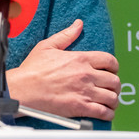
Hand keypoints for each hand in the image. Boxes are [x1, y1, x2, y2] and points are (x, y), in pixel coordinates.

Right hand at [6, 19, 120, 120]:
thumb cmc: (33, 69)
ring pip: (112, 97)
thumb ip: (66, 35)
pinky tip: (105, 112)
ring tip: (108, 101)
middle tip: (109, 87)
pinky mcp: (81, 107)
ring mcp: (85, 92)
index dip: (114, 67)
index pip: (110, 61)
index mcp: (80, 59)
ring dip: (113, 99)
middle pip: (114, 80)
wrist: (23, 90)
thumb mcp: (48, 46)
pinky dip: (108, 113)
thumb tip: (78, 24)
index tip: (111, 71)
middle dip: (114, 84)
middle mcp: (86, 75)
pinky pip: (104, 112)